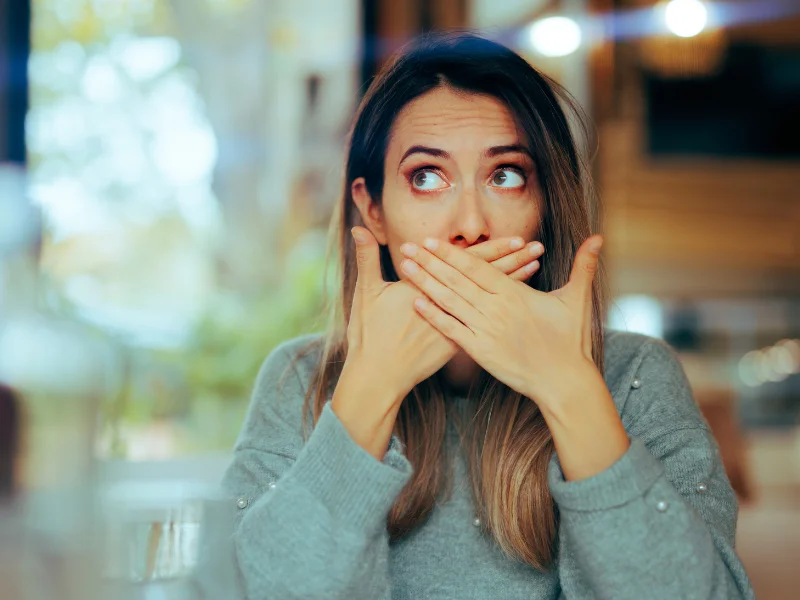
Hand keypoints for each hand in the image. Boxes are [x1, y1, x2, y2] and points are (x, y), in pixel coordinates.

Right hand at [342, 227, 545, 403]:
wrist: (378, 377)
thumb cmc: (370, 335)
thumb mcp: (366, 294)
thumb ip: (366, 259)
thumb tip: (357, 229)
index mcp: (430, 288)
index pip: (467, 264)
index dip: (493, 251)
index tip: (517, 239)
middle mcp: (448, 306)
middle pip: (487, 279)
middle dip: (514, 262)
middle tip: (538, 247)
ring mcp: (456, 326)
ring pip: (490, 300)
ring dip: (514, 283)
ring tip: (536, 268)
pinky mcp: (457, 344)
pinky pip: (488, 321)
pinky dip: (504, 310)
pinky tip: (520, 302)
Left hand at [398, 235, 602, 406]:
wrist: (564, 381)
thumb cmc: (571, 340)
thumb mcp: (578, 300)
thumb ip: (583, 266)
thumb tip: (598, 238)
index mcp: (515, 293)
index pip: (477, 267)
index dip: (452, 253)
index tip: (432, 241)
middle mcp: (496, 309)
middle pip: (457, 280)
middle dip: (429, 262)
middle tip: (406, 247)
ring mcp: (486, 330)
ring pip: (450, 301)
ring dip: (425, 283)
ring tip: (405, 268)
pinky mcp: (481, 351)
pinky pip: (452, 330)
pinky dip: (434, 316)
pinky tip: (416, 303)